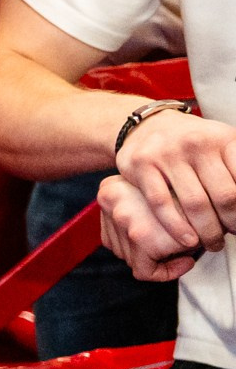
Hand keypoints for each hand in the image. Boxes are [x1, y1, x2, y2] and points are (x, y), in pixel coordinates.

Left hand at [100, 173, 204, 279]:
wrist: (210, 198)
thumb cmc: (187, 199)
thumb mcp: (151, 200)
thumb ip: (133, 214)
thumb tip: (131, 241)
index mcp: (108, 190)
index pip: (110, 230)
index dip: (134, 243)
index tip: (158, 244)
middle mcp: (110, 201)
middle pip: (118, 246)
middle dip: (144, 253)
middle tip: (172, 249)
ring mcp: (122, 218)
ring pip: (130, 258)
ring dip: (155, 260)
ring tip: (180, 249)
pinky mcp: (141, 237)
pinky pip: (146, 271)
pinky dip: (165, 273)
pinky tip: (186, 261)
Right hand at [113, 107, 235, 274]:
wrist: (147, 126)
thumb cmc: (191, 144)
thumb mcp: (222, 146)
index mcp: (223, 138)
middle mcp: (196, 143)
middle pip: (224, 196)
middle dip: (232, 224)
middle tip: (232, 233)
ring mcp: (166, 153)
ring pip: (194, 204)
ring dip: (208, 232)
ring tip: (212, 242)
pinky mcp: (142, 165)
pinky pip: (162, 204)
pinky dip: (177, 227)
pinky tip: (187, 239)